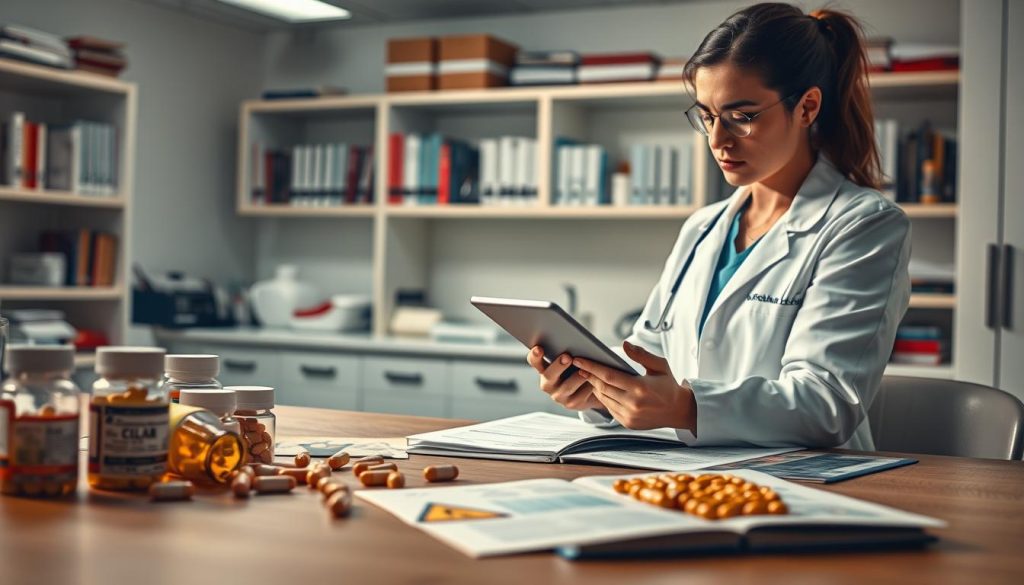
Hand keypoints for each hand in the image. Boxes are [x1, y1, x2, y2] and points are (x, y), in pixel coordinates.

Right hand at [526, 346, 604, 410]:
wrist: (590, 390)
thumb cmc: (578, 368)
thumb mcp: (571, 360)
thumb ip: (568, 353)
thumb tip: (574, 342)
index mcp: (544, 369)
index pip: (535, 361)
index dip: (535, 356)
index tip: (539, 348)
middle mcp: (547, 383)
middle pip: (549, 375)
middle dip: (558, 366)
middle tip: (567, 357)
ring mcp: (558, 395)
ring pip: (567, 386)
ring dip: (578, 377)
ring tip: (586, 370)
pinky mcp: (571, 404)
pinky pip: (580, 395)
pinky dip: (588, 387)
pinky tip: (595, 381)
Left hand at [572, 341, 696, 430]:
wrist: (678, 410)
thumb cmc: (668, 385)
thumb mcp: (659, 365)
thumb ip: (641, 354)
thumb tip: (624, 344)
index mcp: (640, 387)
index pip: (608, 375)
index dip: (592, 367)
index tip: (579, 360)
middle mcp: (633, 403)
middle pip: (602, 387)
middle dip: (590, 376)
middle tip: (580, 367)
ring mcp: (629, 415)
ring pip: (604, 399)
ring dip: (595, 387)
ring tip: (589, 376)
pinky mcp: (628, 423)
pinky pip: (609, 409)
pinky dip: (603, 398)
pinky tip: (600, 389)